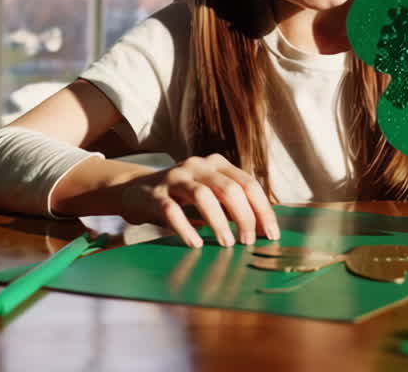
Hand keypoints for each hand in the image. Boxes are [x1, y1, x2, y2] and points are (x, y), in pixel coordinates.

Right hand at [120, 153, 279, 247]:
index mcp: (217, 164)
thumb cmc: (182, 197)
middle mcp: (198, 166)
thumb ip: (232, 206)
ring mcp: (175, 178)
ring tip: (227, 243)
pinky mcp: (155, 195)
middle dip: (244, 216)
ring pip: (203, 196)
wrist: (136, 190)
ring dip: (219, 222)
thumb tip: (262, 229)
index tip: (271, 234)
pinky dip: (186, 228)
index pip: (248, 183)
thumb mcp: (210, 194)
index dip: (262, 209)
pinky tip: (196, 243)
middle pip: (229, 188)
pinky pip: (172, 211)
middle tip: (248, 241)